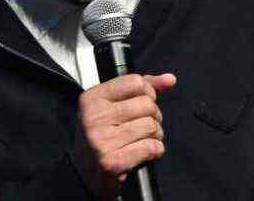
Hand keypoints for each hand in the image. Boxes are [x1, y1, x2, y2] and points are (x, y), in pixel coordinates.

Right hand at [72, 73, 176, 198]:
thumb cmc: (102, 136)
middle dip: (153, 116)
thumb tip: (169, 79)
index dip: (147, 92)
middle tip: (143, 125)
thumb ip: (142, 89)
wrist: (83, 173)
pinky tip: (143, 152)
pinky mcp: (112, 161)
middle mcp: (94, 117)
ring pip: (151, 125)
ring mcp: (102, 139)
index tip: (143, 102)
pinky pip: (151, 147)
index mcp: (92, 98)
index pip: (135, 82)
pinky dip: (155, 150)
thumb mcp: (113, 106)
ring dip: (155, 134)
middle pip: (147, 104)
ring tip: (143, 138)